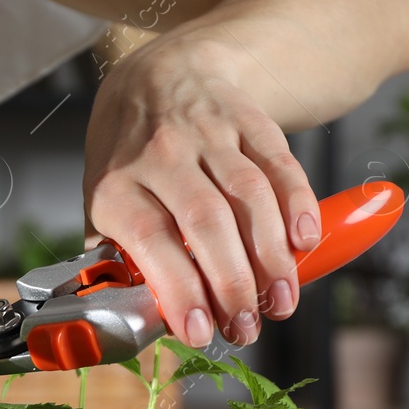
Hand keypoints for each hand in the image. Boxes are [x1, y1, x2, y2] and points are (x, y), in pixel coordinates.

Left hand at [81, 37, 322, 346]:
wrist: (154, 77)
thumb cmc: (128, 158)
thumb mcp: (103, 204)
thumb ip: (118, 260)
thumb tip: (139, 321)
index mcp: (116, 184)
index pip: (152, 238)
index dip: (179, 288)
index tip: (199, 331)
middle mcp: (161, 154)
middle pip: (206, 222)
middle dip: (233, 284)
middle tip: (249, 326)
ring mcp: (206, 133)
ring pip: (248, 196)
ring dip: (271, 256)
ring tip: (281, 301)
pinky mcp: (247, 119)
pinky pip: (279, 163)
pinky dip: (298, 204)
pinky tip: (306, 243)